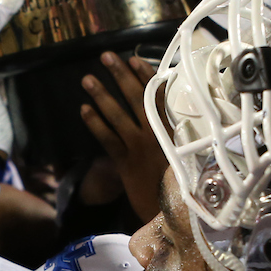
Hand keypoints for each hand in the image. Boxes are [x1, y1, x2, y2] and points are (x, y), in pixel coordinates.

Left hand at [80, 52, 167, 223]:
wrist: (174, 213)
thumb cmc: (181, 184)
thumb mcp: (186, 155)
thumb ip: (176, 134)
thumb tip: (166, 116)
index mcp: (174, 129)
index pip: (160, 96)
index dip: (146, 75)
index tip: (134, 59)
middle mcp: (158, 134)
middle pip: (137, 98)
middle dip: (120, 75)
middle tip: (106, 57)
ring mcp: (141, 148)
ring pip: (118, 115)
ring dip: (102, 94)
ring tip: (87, 79)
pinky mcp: (126, 163)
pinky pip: (108, 139)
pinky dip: (95, 124)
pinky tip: (84, 109)